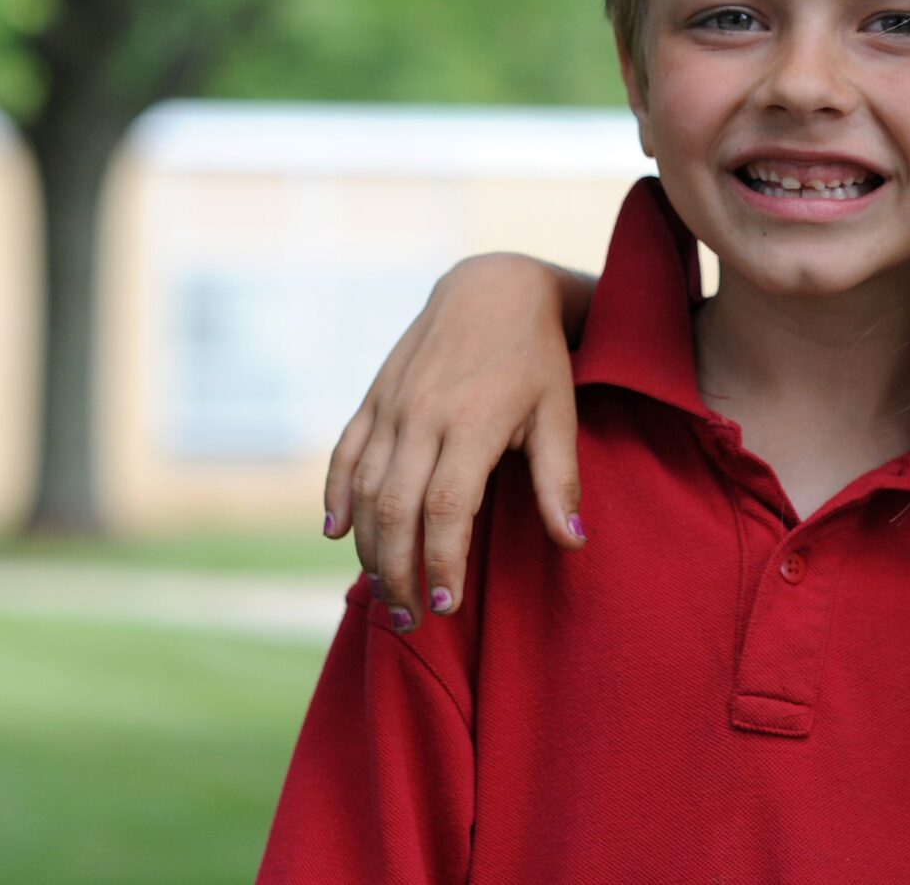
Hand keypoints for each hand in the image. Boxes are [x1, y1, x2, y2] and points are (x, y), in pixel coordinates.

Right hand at [323, 253, 587, 630]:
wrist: (492, 288)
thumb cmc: (535, 357)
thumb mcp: (559, 412)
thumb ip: (560, 480)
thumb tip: (573, 543)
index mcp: (471, 422)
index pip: (445, 509)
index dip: (440, 562)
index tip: (446, 607)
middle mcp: (422, 415)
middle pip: (396, 510)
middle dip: (399, 573)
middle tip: (410, 621)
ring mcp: (392, 405)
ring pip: (366, 489)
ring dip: (370, 548)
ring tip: (384, 593)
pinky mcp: (374, 397)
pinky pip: (345, 454)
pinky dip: (336, 495)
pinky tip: (338, 534)